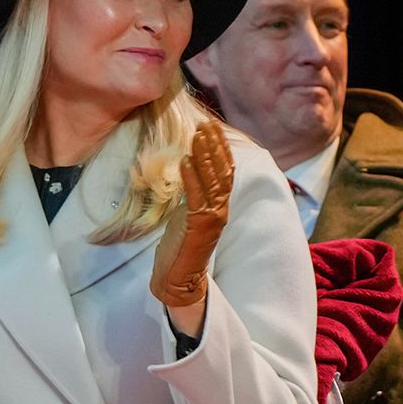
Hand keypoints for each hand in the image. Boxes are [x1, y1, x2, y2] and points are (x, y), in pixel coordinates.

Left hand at [151, 121, 232, 310]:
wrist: (177, 279)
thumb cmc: (180, 247)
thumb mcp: (186, 213)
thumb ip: (192, 194)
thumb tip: (187, 168)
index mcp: (220, 206)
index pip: (225, 171)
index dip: (220, 148)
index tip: (212, 127)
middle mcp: (221, 210)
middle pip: (222, 171)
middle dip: (215, 146)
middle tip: (206, 123)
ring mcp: (212, 218)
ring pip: (212, 181)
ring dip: (205, 155)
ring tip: (197, 135)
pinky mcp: (199, 226)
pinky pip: (197, 196)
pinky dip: (192, 177)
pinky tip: (186, 160)